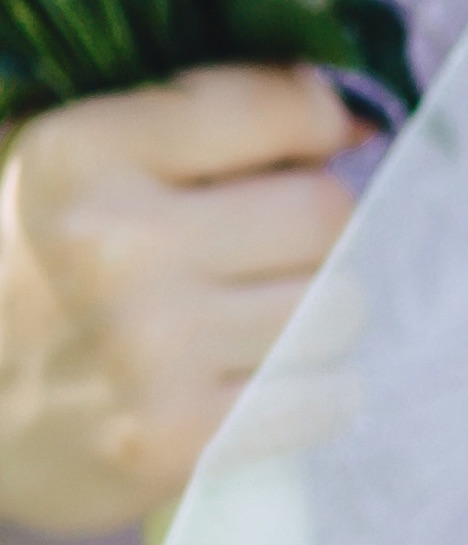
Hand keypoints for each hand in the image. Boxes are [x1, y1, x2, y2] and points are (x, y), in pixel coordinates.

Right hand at [0, 66, 359, 537]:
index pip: (282, 106)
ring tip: (238, 322)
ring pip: (339, 307)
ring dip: (311, 314)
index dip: (310, 124)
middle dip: (307, 229)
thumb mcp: (75, 167)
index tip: (298, 145)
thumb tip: (357, 121)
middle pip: (327, 214)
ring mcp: (153, 349)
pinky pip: (330, 394)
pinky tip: (239, 383)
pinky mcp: (184, 438)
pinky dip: (305, 389)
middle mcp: (116, 247)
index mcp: (79, 156)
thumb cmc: (29, 272)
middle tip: (254, 252)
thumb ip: (200, 118)